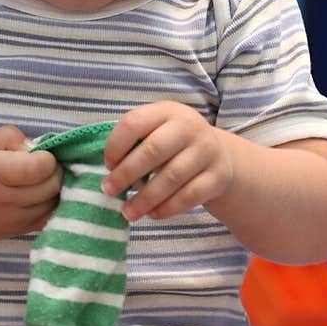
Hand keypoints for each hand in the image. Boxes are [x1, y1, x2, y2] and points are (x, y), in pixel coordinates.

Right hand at [0, 126, 62, 246]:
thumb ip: (10, 138)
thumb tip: (36, 149)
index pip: (39, 168)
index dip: (46, 157)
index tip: (36, 154)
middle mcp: (4, 200)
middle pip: (52, 184)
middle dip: (53, 170)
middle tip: (40, 165)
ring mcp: (14, 221)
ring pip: (55, 201)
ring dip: (54, 188)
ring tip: (38, 180)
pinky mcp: (21, 232)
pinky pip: (51, 216)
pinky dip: (51, 203)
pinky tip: (40, 195)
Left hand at [101, 102, 232, 221]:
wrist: (217, 154)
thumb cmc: (173, 143)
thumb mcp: (156, 130)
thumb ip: (135, 142)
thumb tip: (111, 173)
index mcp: (167, 111)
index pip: (134, 122)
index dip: (115, 146)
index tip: (108, 166)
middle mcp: (190, 126)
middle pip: (152, 150)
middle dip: (126, 174)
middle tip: (109, 191)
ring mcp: (207, 151)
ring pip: (171, 177)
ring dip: (144, 198)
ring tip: (128, 212)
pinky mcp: (218, 176)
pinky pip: (189, 197)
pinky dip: (167, 208)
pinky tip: (152, 214)